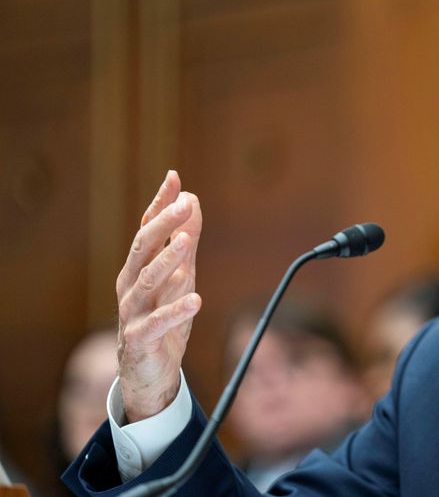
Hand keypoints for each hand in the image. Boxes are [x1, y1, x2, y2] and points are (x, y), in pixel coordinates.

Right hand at [116, 170, 202, 421]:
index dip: (159, 204)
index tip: (174, 177)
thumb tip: (193, 202)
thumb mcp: (180, 278)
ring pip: (146, 283)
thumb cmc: (163, 321)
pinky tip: (196, 299)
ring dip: (168, 261)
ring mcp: (131, 313)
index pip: (147, 229)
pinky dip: (175, 311)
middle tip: (184, 204)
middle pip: (142, 250)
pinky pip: (156, 323)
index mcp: (137, 268)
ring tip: (188, 242)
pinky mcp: (139, 341)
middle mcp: (129, 286)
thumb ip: (185, 243)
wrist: (150, 374)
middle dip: (163, 225)